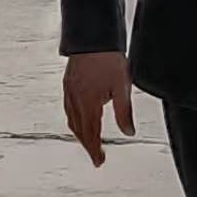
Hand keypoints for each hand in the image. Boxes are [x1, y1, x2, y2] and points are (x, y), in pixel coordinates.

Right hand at [62, 50, 135, 166]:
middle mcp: (75, 99)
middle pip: (79, 130)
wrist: (94, 35)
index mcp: (88, 103)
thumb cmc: (108, 58)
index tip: (99, 162)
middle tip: (96, 156)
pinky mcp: (68, 83)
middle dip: (87, 145)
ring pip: (72, 120)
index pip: (91, 134)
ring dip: (80, 133)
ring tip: (89, 141)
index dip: (95, 150)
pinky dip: (74, 119)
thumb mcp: (122, 87)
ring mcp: (69, 91)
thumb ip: (124, 112)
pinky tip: (79, 118)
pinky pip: (68, 108)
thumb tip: (128, 132)